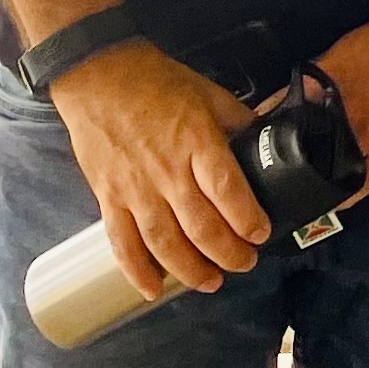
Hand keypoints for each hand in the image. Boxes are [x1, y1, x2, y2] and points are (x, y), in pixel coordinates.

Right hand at [47, 41, 273, 298]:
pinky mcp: (108, 198)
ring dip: (190, 270)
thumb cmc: (158, 83)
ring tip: (212, 282)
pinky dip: (136, 271)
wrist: (99, 77)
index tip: (261, 235)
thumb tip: (269, 142)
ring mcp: (135, 189)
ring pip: (165, 243)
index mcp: (197, 143)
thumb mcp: (210, 94)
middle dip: (228, 253)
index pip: (228, 191)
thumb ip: (239, 123)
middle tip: (245, 263)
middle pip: (201, 226)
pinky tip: (153, 290)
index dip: (247, 219)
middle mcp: (167, 173)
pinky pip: (122, 243)